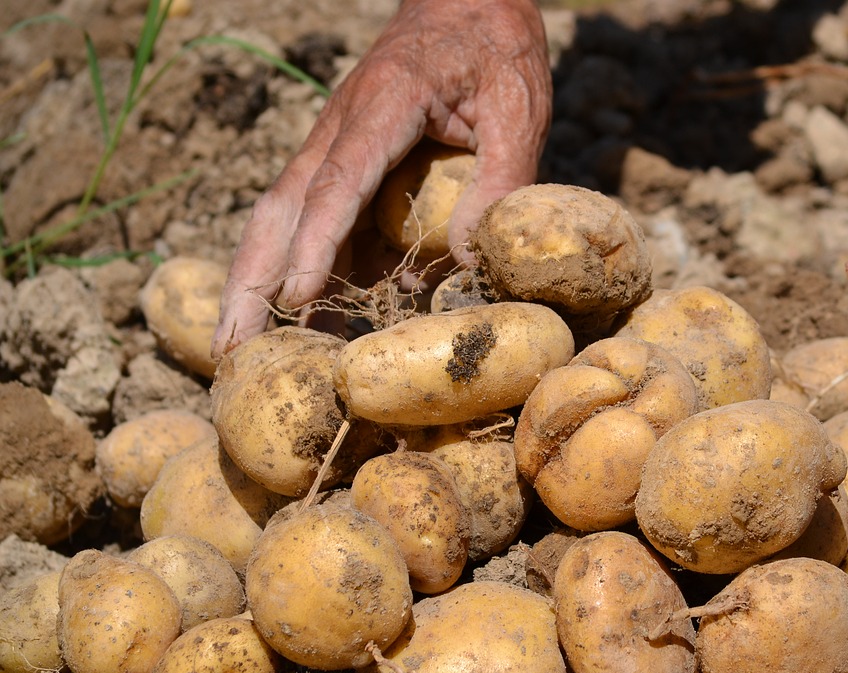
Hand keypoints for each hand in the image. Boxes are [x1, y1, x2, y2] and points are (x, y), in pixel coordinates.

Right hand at [212, 0, 551, 357]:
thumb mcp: (519, 108)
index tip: (296, 297)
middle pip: (281, 210)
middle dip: (251, 280)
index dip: (316, 244)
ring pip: (282, 219)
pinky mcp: (346, 164)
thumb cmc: (496, 49)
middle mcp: (341, 129)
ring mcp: (335, 147)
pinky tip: (294, 320)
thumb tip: (472, 262)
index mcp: (382, 107)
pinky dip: (299, 271)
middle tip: (230, 346)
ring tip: (235, 348)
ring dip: (256, 282)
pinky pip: (315, 223)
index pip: (337, 184)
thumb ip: (501, 180)